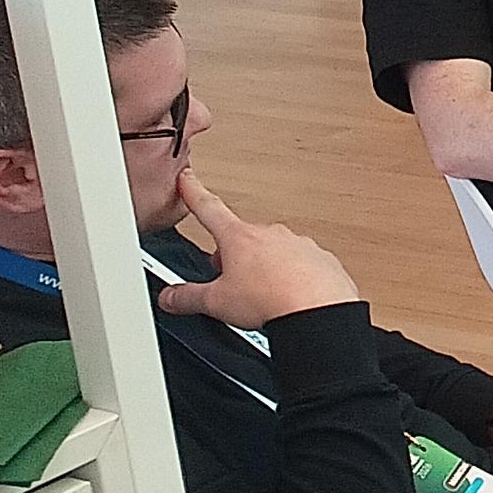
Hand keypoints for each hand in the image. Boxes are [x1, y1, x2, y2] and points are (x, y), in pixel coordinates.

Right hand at [159, 169, 358, 327]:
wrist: (319, 312)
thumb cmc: (271, 301)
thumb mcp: (216, 302)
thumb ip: (188, 297)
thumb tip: (170, 297)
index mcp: (239, 237)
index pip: (208, 208)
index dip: (194, 193)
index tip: (188, 180)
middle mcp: (272, 234)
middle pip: (243, 238)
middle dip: (235, 255)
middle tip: (231, 279)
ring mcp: (300, 245)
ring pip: (275, 252)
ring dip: (266, 267)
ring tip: (264, 295)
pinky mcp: (322, 259)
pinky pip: (302, 264)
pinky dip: (295, 277)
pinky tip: (291, 296)